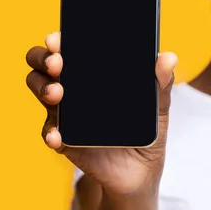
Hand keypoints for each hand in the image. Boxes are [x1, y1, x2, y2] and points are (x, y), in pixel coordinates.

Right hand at [25, 32, 177, 195]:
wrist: (142, 170)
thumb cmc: (146, 129)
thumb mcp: (158, 106)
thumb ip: (162, 82)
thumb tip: (168, 57)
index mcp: (92, 72)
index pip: (68, 47)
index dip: (57, 40)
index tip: (58, 39)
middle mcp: (73, 88)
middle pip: (43, 66)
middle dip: (43, 59)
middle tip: (57, 64)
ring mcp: (66, 113)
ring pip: (41, 92)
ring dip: (43, 88)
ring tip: (57, 94)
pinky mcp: (65, 140)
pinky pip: (50, 133)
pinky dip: (51, 133)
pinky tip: (58, 135)